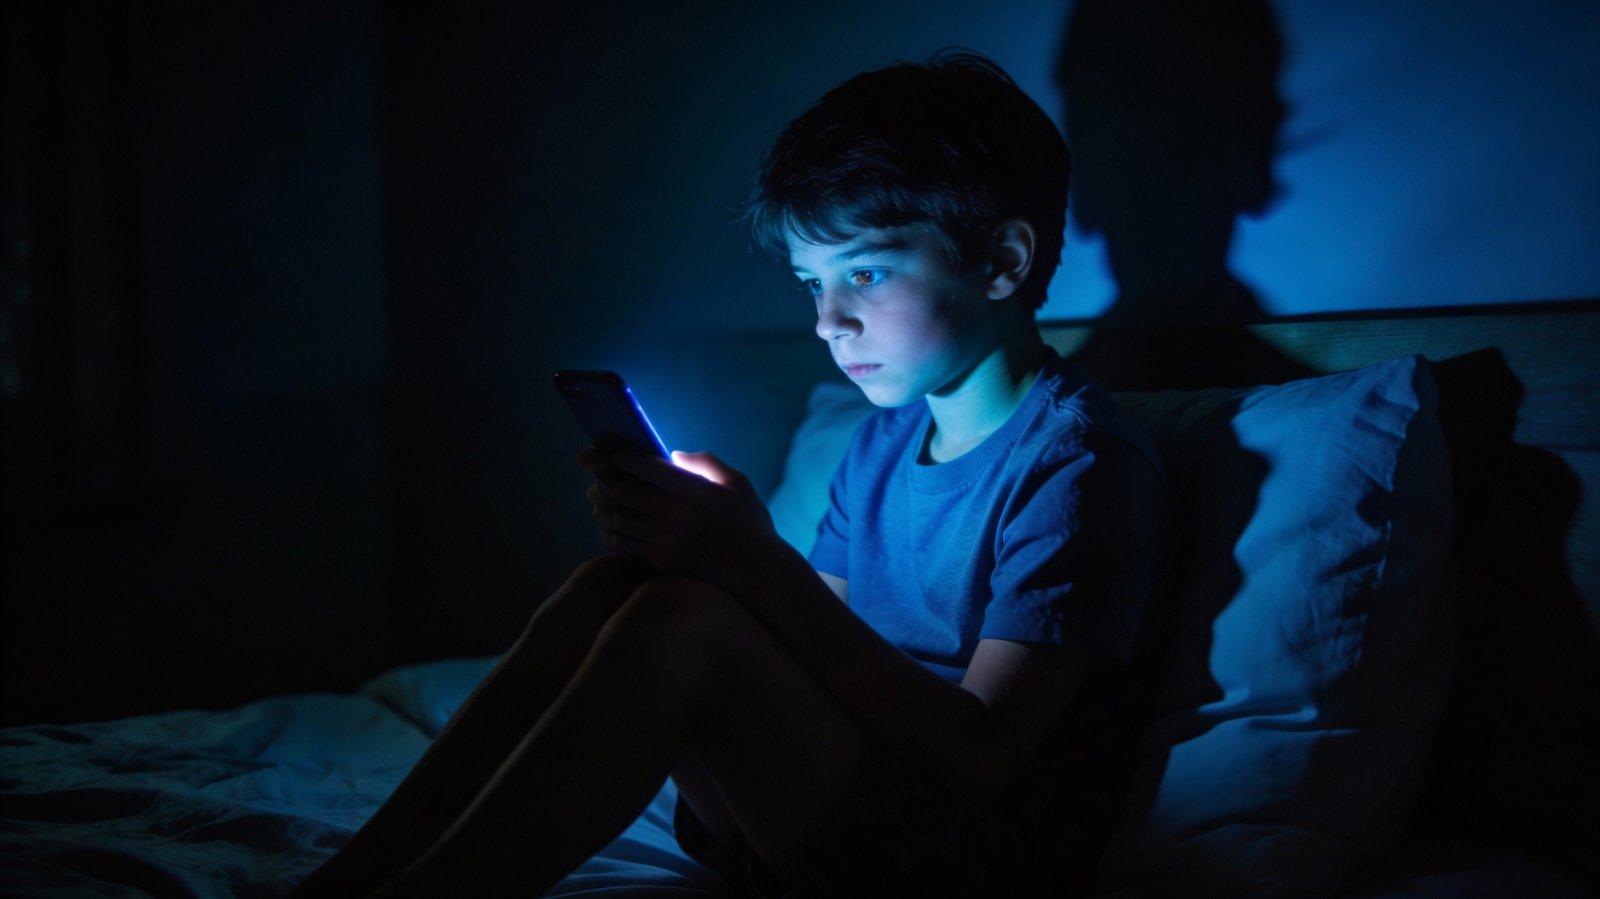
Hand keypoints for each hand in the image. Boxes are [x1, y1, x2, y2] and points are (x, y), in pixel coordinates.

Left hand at [581, 448, 774, 576]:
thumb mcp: (737, 483)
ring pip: (620, 518)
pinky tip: (611, 525)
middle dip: (608, 481)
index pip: (647, 467)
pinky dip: (614, 531)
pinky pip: (627, 542)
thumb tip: (673, 454)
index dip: (625, 459)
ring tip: (599, 500)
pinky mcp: (663, 559)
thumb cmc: (750, 522)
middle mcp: (677, 515)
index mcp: (695, 491)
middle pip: (625, 492)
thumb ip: (705, 463)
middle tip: (601, 476)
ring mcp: (667, 540)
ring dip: (605, 507)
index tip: (616, 456)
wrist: (757, 570)